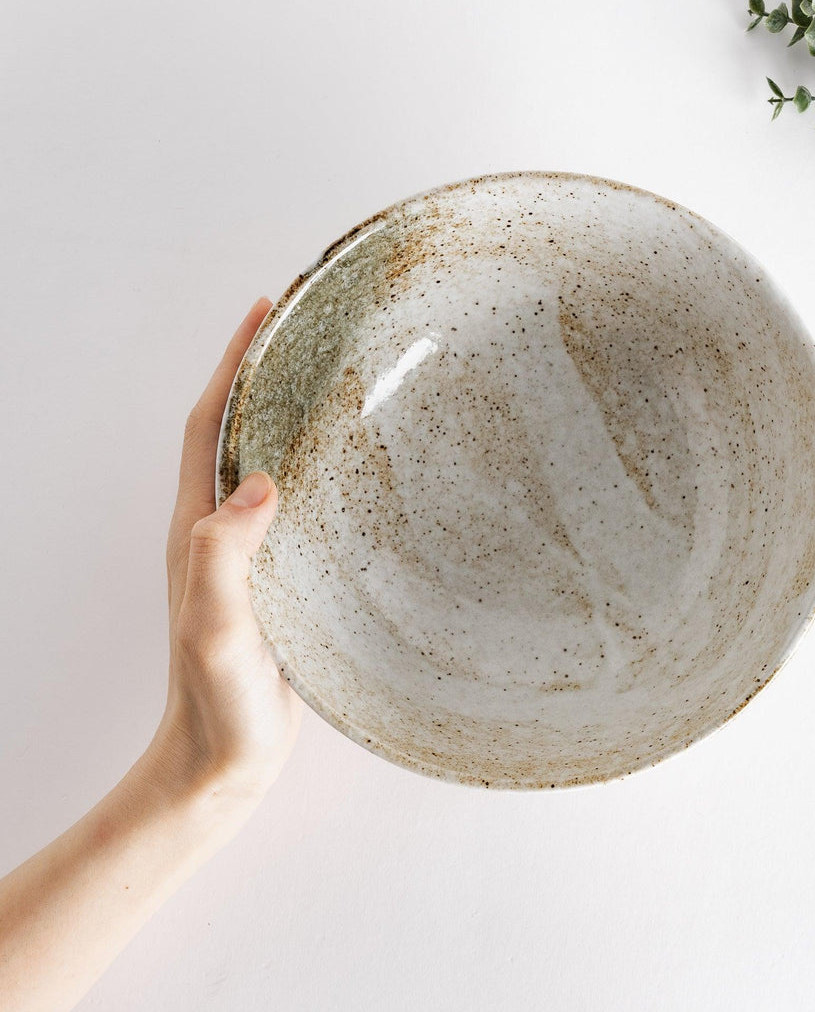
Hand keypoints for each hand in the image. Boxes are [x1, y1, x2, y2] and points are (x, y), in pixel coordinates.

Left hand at [149, 297, 302, 804]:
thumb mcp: (214, 627)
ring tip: (336, 383)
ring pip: (269, 466)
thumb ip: (221, 556)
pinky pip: (298, 509)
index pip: (210, 426)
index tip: (262, 311)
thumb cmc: (215, 702)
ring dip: (292, 420)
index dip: (232, 364)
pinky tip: (358, 472)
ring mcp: (252, 556)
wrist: (225, 761)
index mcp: (199, 529)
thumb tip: (262, 483)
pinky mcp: (281, 581)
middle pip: (237, 432)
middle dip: (263, 375)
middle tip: (307, 333)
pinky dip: (320, 473)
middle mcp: (220, 532)